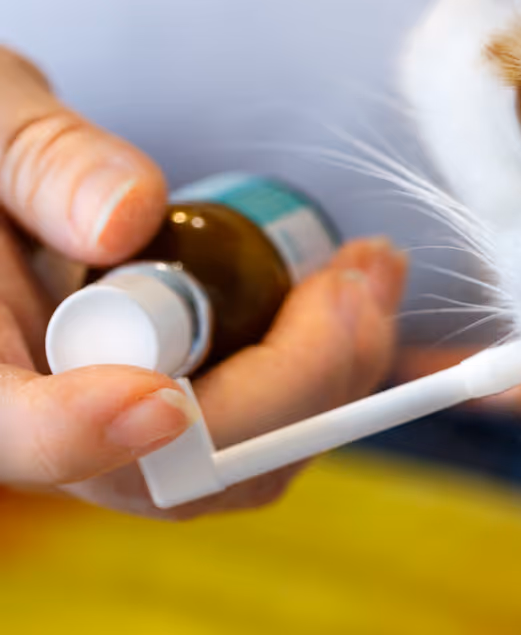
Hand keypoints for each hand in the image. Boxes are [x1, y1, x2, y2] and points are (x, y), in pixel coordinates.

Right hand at [0, 47, 407, 518]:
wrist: (10, 178)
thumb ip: (44, 164)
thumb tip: (128, 215)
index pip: (20, 436)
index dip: (87, 434)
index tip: (158, 401)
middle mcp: (49, 421)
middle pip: (170, 470)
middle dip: (290, 386)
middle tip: (355, 285)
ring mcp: (124, 430)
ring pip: (239, 461)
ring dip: (333, 373)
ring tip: (371, 269)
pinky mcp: (184, 413)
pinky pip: (266, 429)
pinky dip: (328, 368)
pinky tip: (353, 289)